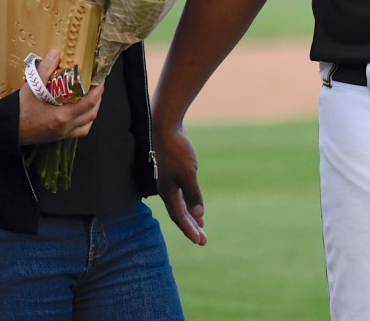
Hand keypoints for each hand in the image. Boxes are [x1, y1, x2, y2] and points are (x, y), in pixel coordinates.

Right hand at [18, 49, 104, 144]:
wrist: (5, 130)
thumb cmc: (18, 111)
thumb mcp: (32, 88)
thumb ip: (45, 69)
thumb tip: (56, 53)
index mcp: (62, 115)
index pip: (89, 102)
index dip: (99, 90)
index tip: (102, 80)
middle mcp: (65, 127)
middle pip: (91, 113)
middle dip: (98, 99)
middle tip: (98, 87)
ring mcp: (62, 134)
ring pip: (87, 124)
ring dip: (93, 111)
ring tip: (92, 99)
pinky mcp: (57, 137)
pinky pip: (78, 132)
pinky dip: (84, 122)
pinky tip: (81, 113)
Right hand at [155, 122, 207, 244]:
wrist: (166, 128)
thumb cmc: (176, 151)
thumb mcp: (189, 174)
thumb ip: (193, 196)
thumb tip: (198, 216)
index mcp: (168, 193)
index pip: (179, 218)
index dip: (189, 230)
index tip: (200, 242)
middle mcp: (167, 190)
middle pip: (180, 214)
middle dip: (191, 227)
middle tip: (202, 240)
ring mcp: (170, 181)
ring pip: (181, 204)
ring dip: (191, 215)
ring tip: (200, 226)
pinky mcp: (174, 172)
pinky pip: (182, 193)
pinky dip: (189, 201)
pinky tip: (195, 205)